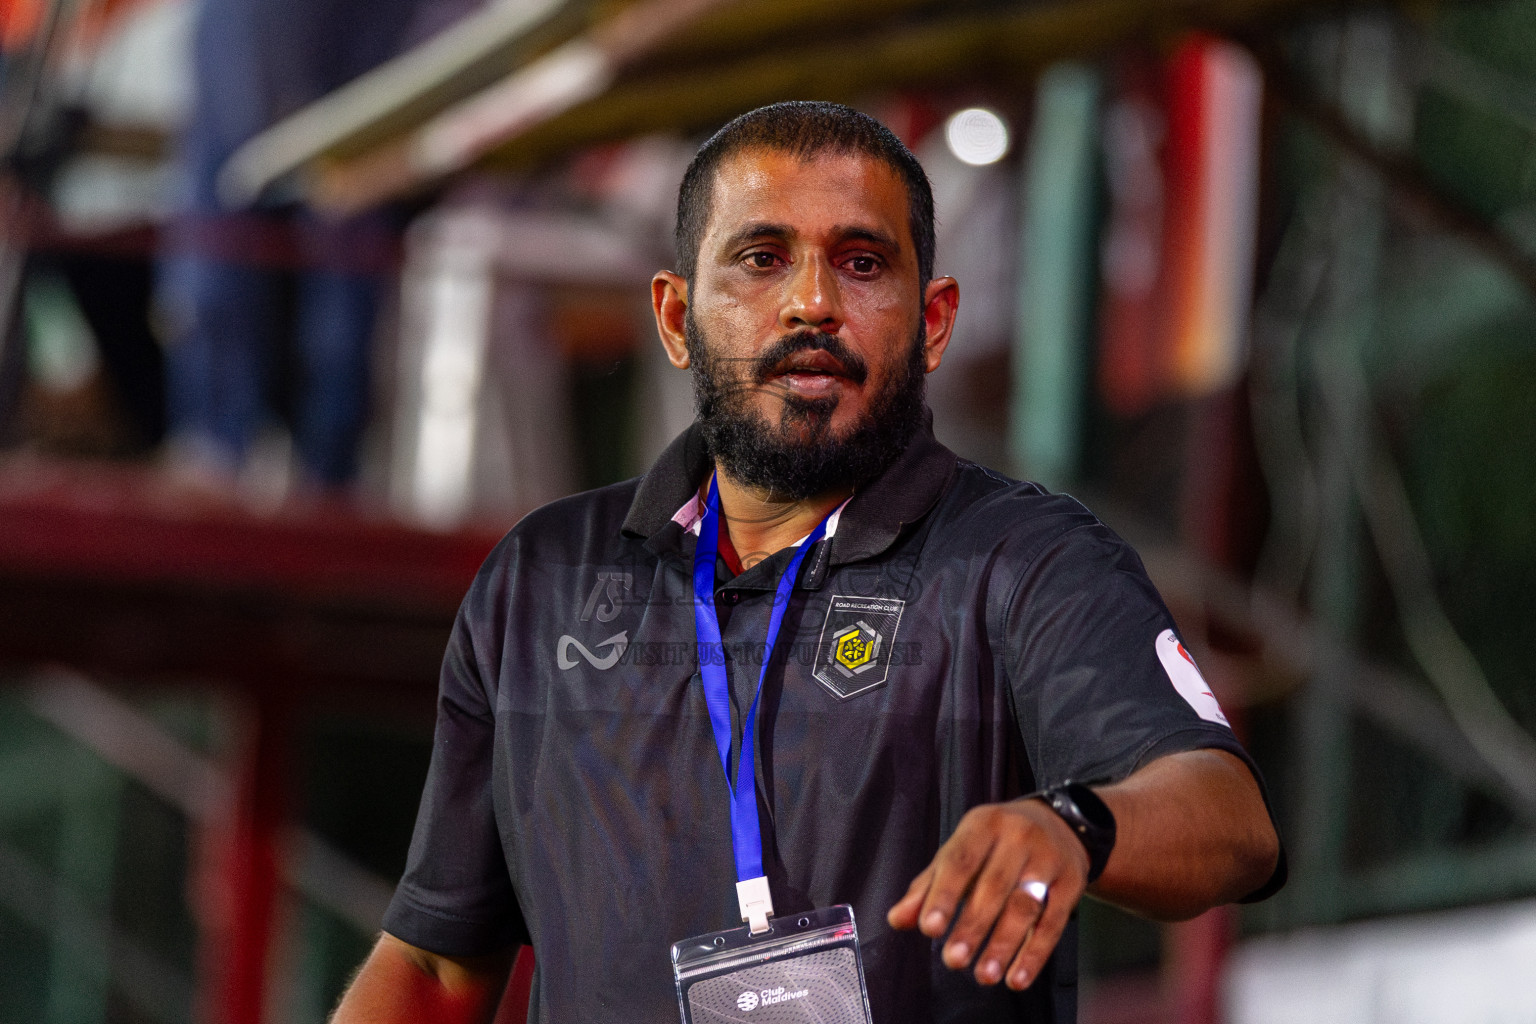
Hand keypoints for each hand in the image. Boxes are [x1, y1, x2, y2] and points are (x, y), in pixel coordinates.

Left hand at [886, 798, 1088, 989]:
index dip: (944, 895)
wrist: (1060, 823)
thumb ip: (929, 885)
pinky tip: (1016, 976)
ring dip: (1003, 944)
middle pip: (993, 886)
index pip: (960, 861)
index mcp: (983, 824)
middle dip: (972, 926)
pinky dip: (1034, 953)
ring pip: (1025, 906)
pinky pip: (1053, 922)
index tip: (929, 928)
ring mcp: (1048, 859)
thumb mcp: (961, 850)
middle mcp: (1018, 837)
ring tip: (983, 974)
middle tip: (953, 960)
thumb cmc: (997, 842)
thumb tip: (898, 919)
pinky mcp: (1071, 882)